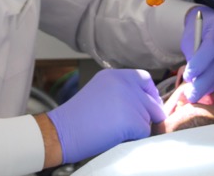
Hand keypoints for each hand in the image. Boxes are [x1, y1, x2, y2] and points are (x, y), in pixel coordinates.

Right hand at [46, 68, 164, 163]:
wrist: (62, 131)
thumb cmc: (77, 117)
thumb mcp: (100, 91)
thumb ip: (121, 91)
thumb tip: (145, 103)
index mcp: (115, 75)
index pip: (145, 79)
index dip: (149, 94)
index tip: (147, 105)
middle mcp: (124, 83)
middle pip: (152, 100)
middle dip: (146, 114)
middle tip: (130, 124)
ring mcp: (129, 101)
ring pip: (149, 118)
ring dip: (138, 127)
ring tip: (115, 129)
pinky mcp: (131, 120)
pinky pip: (144, 132)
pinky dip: (134, 137)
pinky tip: (116, 136)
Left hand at [180, 7, 213, 103]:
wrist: (213, 21)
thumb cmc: (199, 31)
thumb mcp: (190, 38)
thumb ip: (192, 55)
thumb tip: (193, 80)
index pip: (212, 47)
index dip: (199, 65)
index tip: (187, 77)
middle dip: (203, 83)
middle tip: (191, 96)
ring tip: (201, 94)